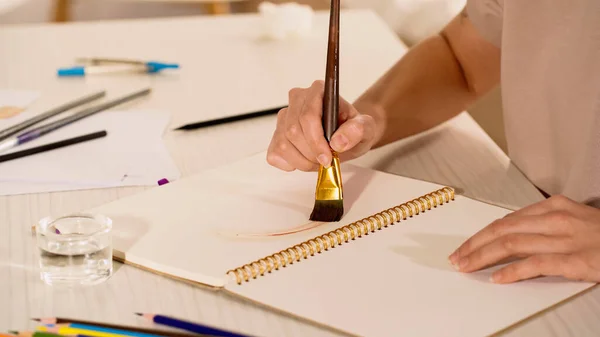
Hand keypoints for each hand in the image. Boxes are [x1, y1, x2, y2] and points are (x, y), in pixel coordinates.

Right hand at [266, 80, 379, 171]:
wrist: (346, 136)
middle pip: (293, 132)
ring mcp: (284, 117)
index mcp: (318, 91)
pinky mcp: (276, 133)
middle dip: (311, 153)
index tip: (327, 158)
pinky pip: (274, 153)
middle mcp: (297, 99)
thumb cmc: (353, 129)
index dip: (316, 141)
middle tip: (326, 161)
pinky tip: (304, 160)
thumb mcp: (366, 129)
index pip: (308, 116)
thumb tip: (338, 141)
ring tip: (318, 161)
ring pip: (283, 144)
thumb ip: (358, 130)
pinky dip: (289, 163)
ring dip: (302, 161)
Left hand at [448, 195, 599, 283]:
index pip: (506, 220)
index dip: (481, 234)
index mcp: (553, 207)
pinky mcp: (577, 259)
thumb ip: (544, 226)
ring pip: (512, 244)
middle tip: (457, 258)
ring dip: (483, 257)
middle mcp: (556, 218)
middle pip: (503, 230)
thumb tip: (512, 237)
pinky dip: (512, 271)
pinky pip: (536, 264)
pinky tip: (497, 278)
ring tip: (466, 267)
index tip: (464, 246)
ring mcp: (566, 238)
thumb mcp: (573, 221)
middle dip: (475, 244)